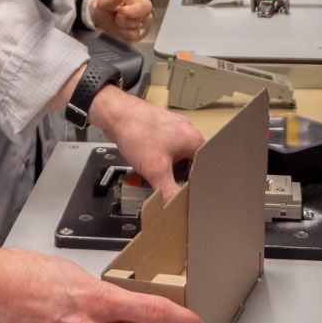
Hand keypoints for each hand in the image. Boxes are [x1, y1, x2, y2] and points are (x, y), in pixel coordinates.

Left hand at [88, 0, 152, 43]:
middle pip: (139, 21)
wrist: (102, 18)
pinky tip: (120, 29)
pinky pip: (134, 39)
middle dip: (123, 21)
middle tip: (116, 16)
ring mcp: (144, 23)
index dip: (132, 11)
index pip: (145, 6)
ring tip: (118, 22)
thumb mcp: (103, 2)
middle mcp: (144, 10)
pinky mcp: (141, 34)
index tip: (119, 11)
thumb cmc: (105, 7)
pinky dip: (124, 36)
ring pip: (137, 32)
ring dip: (123, 29)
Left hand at [89, 85, 203, 203]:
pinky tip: (150, 169)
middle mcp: (188, 132)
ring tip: (161, 182)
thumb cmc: (138, 133)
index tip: (192, 198)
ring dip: (169, 170)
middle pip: (191, 164)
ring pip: (177, 158)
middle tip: (174, 193)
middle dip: (182, 179)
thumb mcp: (155, 169)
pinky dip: (160, 162)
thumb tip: (176, 209)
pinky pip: (166, 151)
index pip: (206, 168)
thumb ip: (169, 192)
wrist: (115, 113)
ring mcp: (174, 130)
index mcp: (195, 140)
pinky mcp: (160, 130)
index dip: (199, 185)